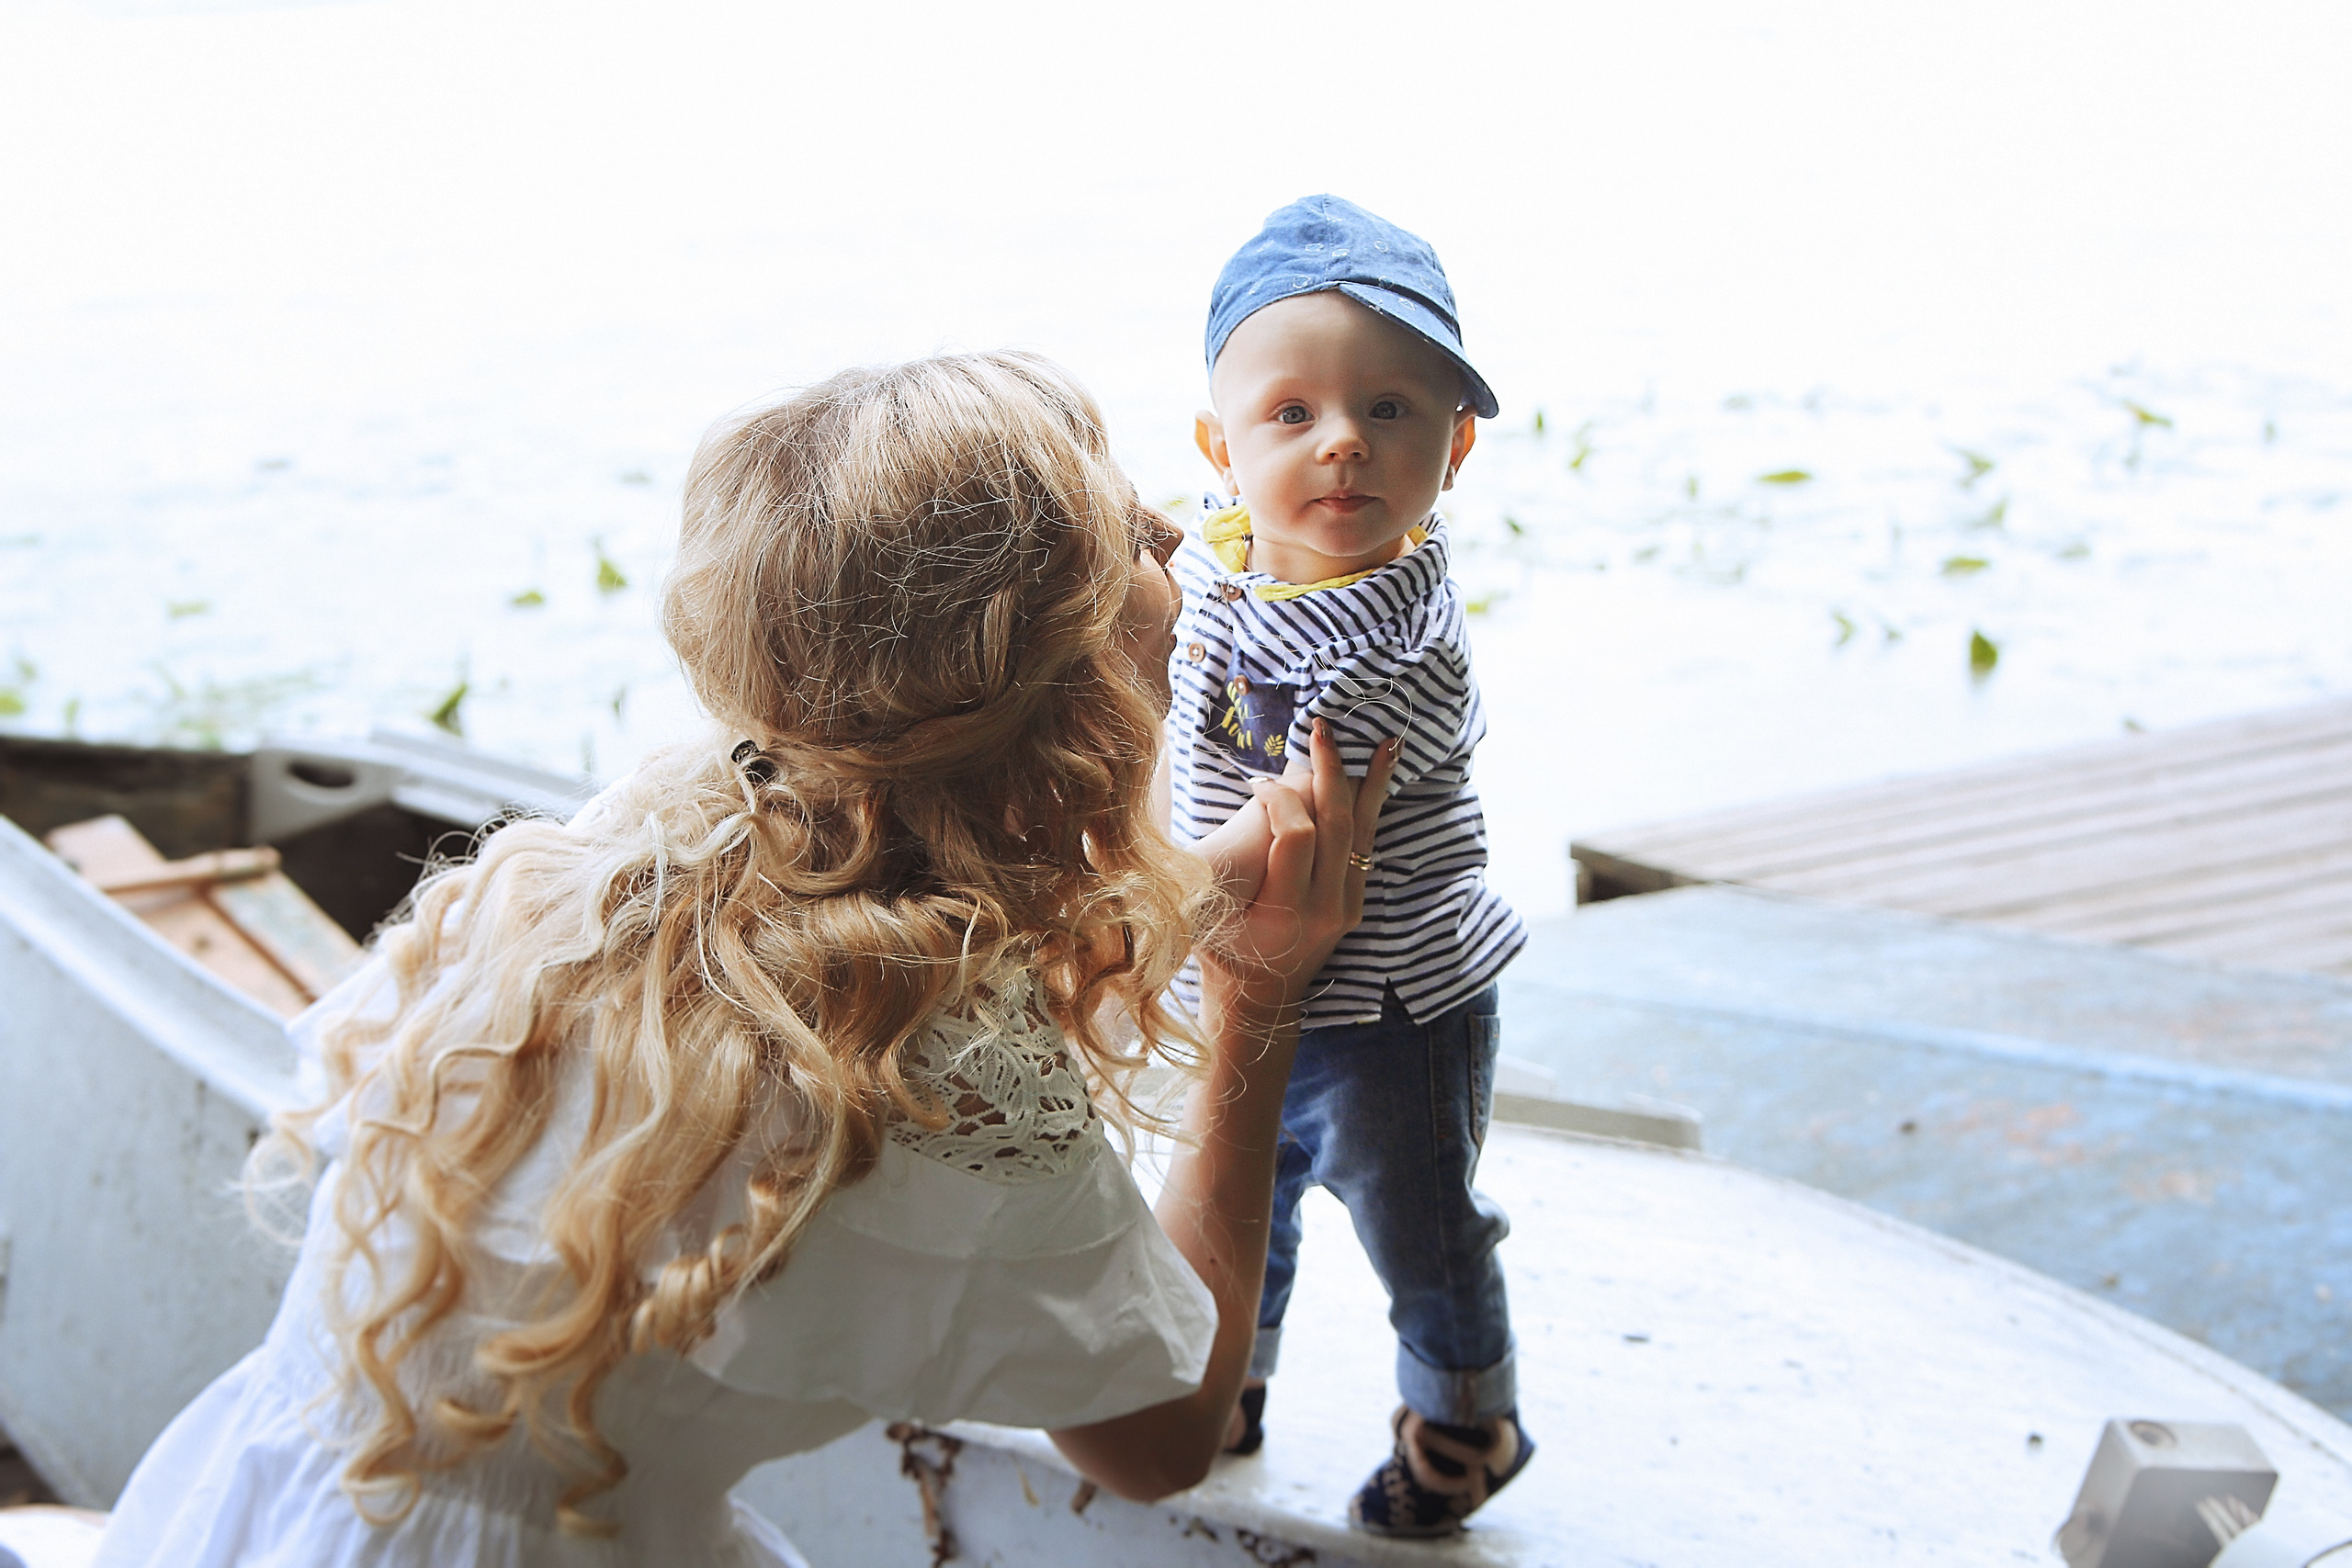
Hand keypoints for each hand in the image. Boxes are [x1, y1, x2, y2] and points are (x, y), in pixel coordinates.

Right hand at [1201, 718, 1398, 1005]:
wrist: (1259, 998)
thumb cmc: (1219, 952)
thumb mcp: (1195, 919)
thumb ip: (1188, 874)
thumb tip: (1144, 827)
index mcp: (1286, 912)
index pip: (1297, 836)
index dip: (1278, 799)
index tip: (1256, 782)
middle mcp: (1326, 909)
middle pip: (1337, 825)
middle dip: (1328, 771)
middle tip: (1320, 728)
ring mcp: (1347, 905)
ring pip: (1362, 831)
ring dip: (1370, 781)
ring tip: (1386, 737)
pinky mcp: (1355, 899)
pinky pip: (1367, 842)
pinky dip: (1375, 802)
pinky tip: (1385, 766)